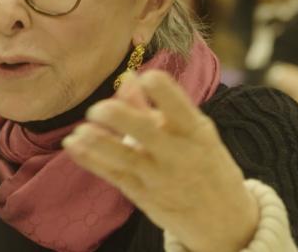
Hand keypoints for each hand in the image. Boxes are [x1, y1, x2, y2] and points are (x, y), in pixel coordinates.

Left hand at [63, 70, 258, 251]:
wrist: (224, 221)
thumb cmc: (204, 163)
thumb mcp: (191, 131)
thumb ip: (155, 105)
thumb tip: (127, 76)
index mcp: (194, 130)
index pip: (179, 105)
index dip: (161, 89)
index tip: (145, 77)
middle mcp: (177, 152)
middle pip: (147, 132)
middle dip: (120, 117)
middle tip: (98, 109)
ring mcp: (158, 175)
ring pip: (125, 157)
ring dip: (99, 143)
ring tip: (80, 131)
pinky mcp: (141, 193)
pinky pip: (111, 174)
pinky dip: (89, 160)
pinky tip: (72, 145)